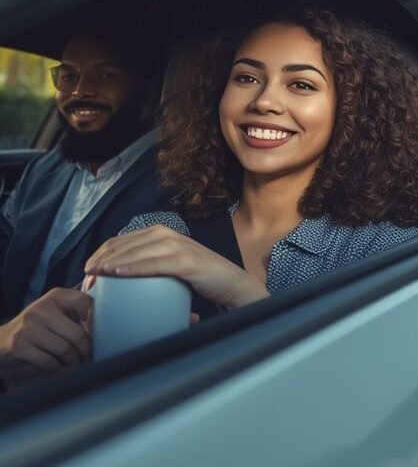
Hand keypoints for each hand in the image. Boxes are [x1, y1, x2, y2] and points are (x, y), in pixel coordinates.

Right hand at [0, 289, 92, 388]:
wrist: (0, 343)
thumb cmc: (35, 330)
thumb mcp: (55, 315)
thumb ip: (77, 314)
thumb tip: (109, 324)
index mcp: (55, 297)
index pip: (87, 303)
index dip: (97, 322)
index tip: (101, 334)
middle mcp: (40, 309)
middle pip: (78, 334)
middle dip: (87, 351)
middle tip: (89, 358)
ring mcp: (28, 327)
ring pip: (66, 350)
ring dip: (74, 362)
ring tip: (75, 363)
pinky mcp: (19, 346)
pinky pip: (50, 362)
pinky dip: (59, 369)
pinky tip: (59, 368)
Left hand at [85, 225, 268, 310]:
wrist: (232, 283)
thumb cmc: (200, 277)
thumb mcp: (171, 263)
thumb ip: (150, 261)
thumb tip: (120, 272)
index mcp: (162, 232)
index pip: (120, 240)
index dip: (100, 254)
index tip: (87, 271)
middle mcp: (168, 234)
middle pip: (123, 245)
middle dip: (100, 260)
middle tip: (86, 278)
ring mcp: (178, 247)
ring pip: (135, 253)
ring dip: (111, 263)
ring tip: (95, 275)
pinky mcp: (186, 262)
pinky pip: (153, 264)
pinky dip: (133, 268)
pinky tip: (117, 274)